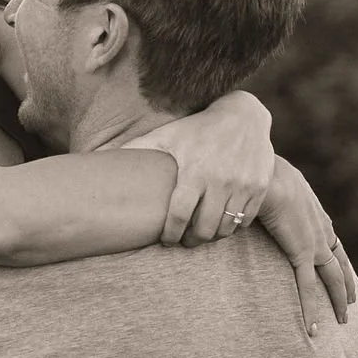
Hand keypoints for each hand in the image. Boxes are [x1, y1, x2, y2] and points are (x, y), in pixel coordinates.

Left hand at [135, 91, 274, 243]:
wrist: (243, 116)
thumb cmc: (196, 129)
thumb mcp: (166, 135)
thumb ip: (135, 148)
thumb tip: (97, 155)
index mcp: (194, 171)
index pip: (178, 216)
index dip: (170, 234)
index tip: (166, 241)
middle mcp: (220, 180)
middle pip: (203, 228)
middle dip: (192, 240)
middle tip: (185, 241)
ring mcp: (243, 185)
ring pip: (226, 228)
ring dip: (212, 236)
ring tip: (202, 233)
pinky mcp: (260, 187)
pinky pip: (246, 219)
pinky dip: (234, 225)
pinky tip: (222, 221)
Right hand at [257, 158, 356, 335]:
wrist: (262, 172)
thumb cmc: (257, 171)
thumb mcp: (265, 182)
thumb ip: (262, 196)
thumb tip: (243, 200)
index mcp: (312, 210)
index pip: (329, 239)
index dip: (334, 257)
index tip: (337, 268)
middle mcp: (320, 227)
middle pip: (339, 260)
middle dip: (346, 282)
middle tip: (350, 301)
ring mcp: (315, 241)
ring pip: (333, 277)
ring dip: (339, 299)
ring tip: (343, 319)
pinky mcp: (302, 252)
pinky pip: (308, 287)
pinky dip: (311, 310)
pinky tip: (314, 330)